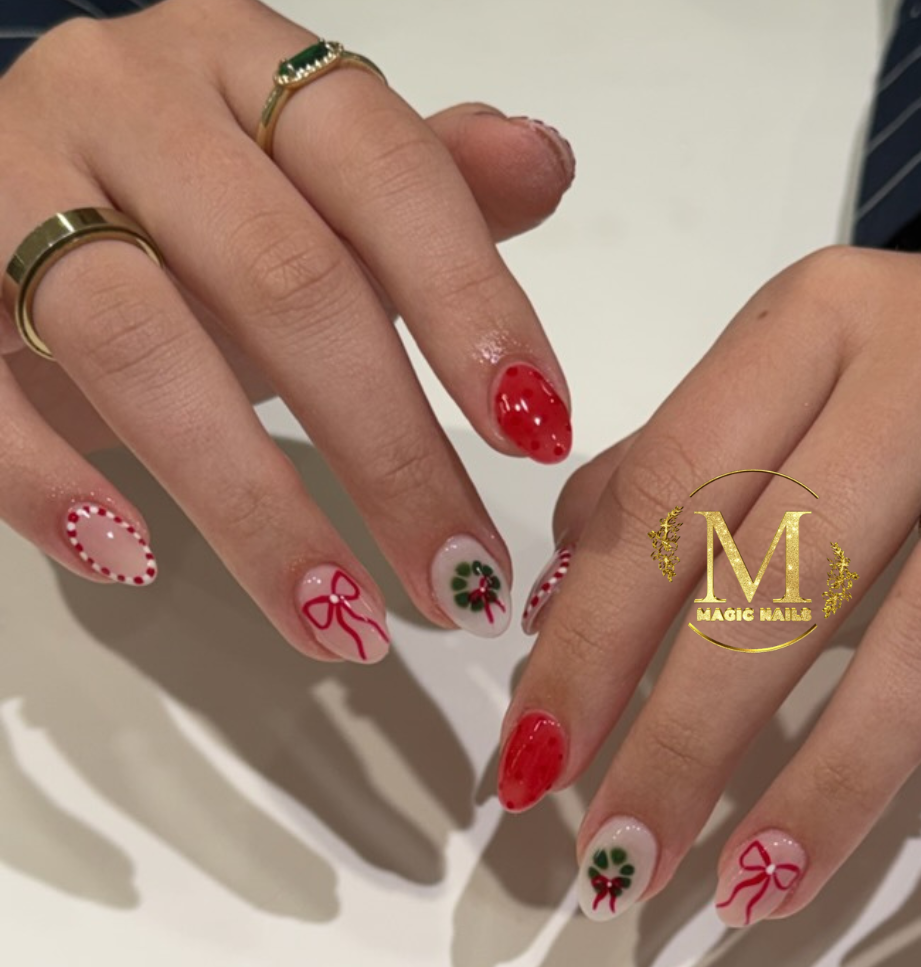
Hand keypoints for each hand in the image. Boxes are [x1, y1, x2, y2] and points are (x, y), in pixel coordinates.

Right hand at [0, 0, 575, 659]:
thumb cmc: (185, 207)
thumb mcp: (310, 187)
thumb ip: (424, 189)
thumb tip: (540, 164)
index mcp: (245, 65)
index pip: (382, 165)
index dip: (468, 301)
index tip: (537, 432)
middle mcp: (128, 103)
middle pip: (282, 279)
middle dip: (389, 452)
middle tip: (460, 579)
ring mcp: (10, 185)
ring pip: (140, 345)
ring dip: (256, 507)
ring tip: (340, 620)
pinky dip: (57, 485)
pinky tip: (136, 560)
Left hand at [499, 151, 920, 928]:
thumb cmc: (901, 374)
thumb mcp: (776, 379)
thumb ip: (660, 481)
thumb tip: (548, 617)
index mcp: (813, 322)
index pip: (672, 494)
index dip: (593, 641)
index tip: (537, 764)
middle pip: (788, 571)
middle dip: (687, 736)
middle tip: (624, 859)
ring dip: (836, 773)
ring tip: (756, 884)